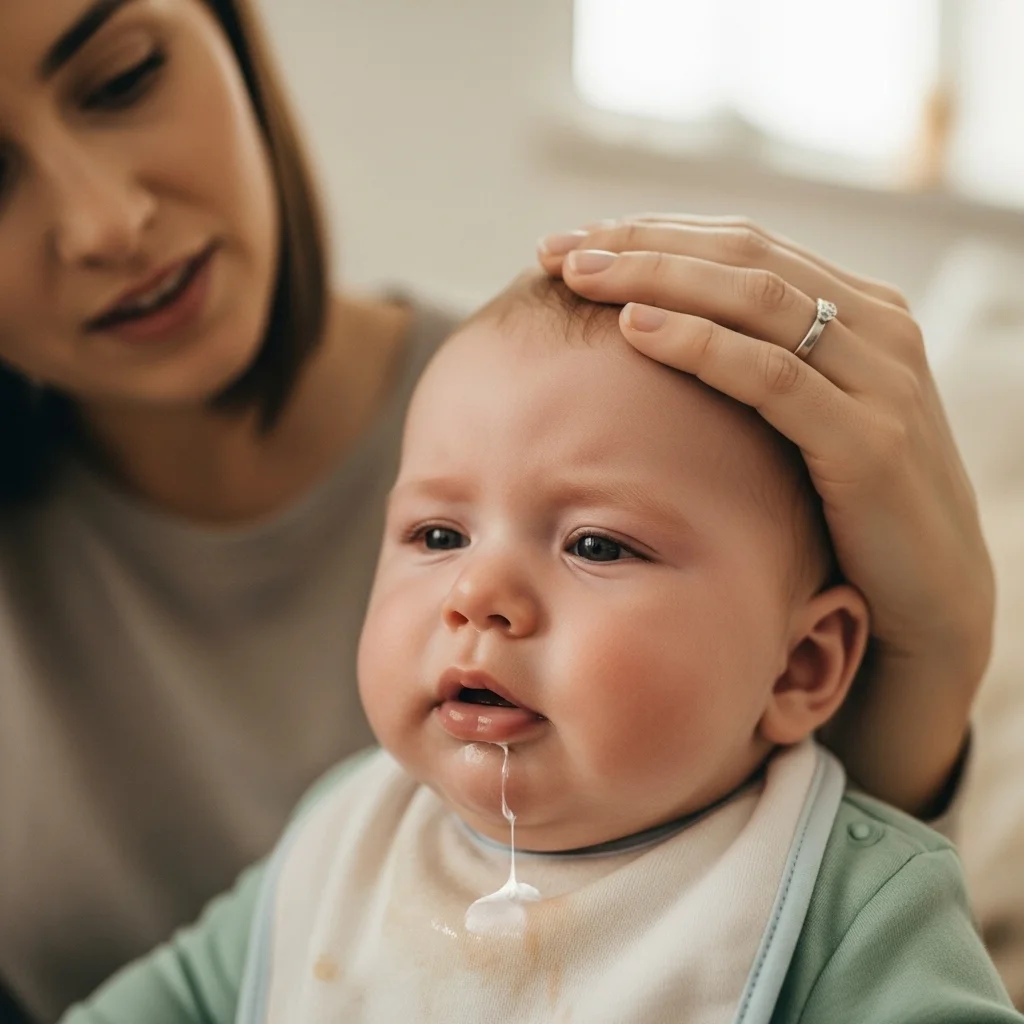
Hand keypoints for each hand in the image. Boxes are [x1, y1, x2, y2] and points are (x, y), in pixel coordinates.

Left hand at [538, 214, 993, 815]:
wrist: (930, 592)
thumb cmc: (847, 503)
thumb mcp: (808, 416)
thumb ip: (761, 363)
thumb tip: (659, 331)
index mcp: (862, 310)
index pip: (745, 246)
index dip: (655, 234)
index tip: (575, 241)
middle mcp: (878, 328)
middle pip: (743, 257)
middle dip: (641, 245)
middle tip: (558, 249)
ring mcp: (881, 380)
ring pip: (754, 301)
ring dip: (657, 280)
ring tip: (580, 278)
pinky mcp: (870, 442)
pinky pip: (772, 377)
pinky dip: (700, 347)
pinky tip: (633, 331)